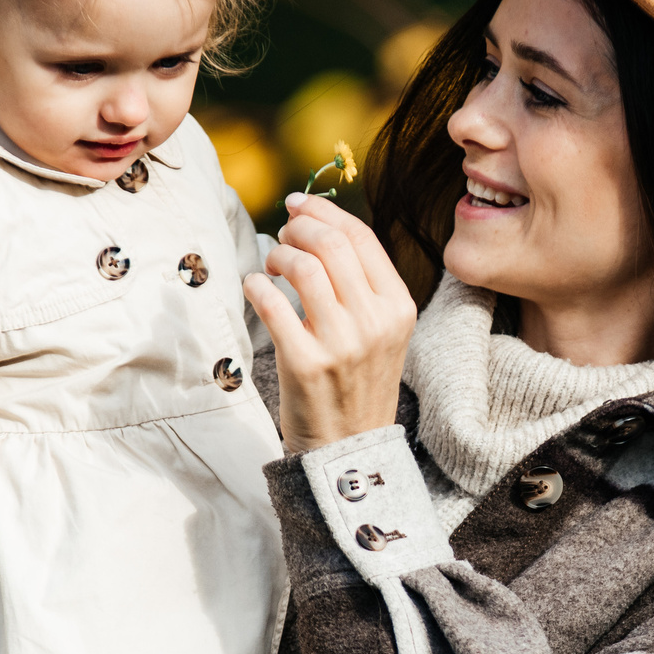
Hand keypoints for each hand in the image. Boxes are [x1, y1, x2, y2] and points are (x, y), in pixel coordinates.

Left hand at [244, 194, 416, 455]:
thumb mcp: (381, 332)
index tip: (298, 204)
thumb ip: (362, 285)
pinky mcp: (307, 364)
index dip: (325, 212)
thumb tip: (319, 228)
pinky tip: (255, 287)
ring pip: (304, 268)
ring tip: (271, 265)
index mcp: (398, 307)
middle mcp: (375, 321)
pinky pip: (273, 305)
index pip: (361, 238)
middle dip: (299, 227)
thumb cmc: (358, 382)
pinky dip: (257, 286)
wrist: (350, 448)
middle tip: (282, 234)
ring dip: (278, 256)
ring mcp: (342, 343)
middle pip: (332, 245)